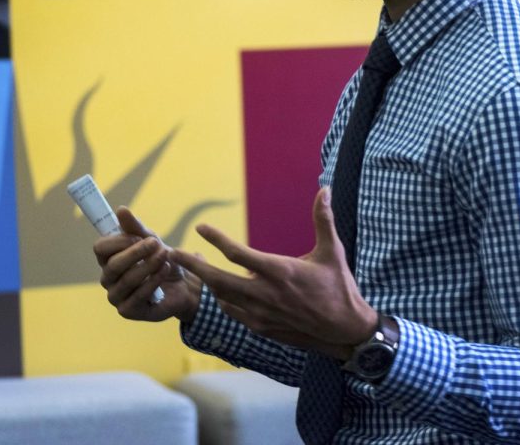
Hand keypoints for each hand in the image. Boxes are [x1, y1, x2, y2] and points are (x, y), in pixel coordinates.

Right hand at [95, 207, 201, 323]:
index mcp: (108, 258)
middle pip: (113, 265)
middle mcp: (108, 278)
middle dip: (136, 252)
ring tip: (165, 255)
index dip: (118, 241)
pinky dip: (153, 281)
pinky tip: (165, 270)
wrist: (182, 283)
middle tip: (156, 243)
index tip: (139, 235)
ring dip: (148, 265)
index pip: (100, 248)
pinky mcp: (128, 311)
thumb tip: (121, 209)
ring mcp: (116, 296)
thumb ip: (135, 227)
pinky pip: (138, 295)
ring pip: (127, 280)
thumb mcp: (151, 239)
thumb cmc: (161, 258)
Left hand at [170, 187, 376, 358]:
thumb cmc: (339, 287)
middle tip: (174, 254)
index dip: (217, 238)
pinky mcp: (262, 328)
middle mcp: (266, 294)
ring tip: (193, 266)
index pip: (238, 254)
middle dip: (193, 266)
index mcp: (280, 271)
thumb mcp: (333, 251)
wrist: (345, 330)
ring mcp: (261, 315)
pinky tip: (219, 289)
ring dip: (206, 281)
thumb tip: (325, 189)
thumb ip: (323, 219)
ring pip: (222, 297)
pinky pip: (233, 312)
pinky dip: (222, 298)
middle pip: (218, 280)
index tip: (201, 227)